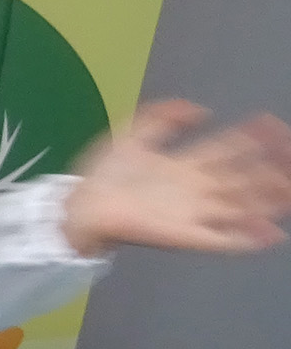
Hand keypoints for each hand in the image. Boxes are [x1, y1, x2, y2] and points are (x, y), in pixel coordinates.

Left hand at [62, 101, 290, 255]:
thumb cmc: (101, 174)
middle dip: (272, 168)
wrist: (77, 206)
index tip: (273, 122)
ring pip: (241, 206)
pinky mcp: (182, 235)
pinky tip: (270, 234)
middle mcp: (196, 189)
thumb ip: (162, 117)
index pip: (228, 149)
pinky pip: (219, 238)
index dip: (252, 137)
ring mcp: (191, 213)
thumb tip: (200, 109)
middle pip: (244, 178)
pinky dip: (244, 238)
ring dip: (269, 200)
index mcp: (186, 166)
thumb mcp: (131, 134)